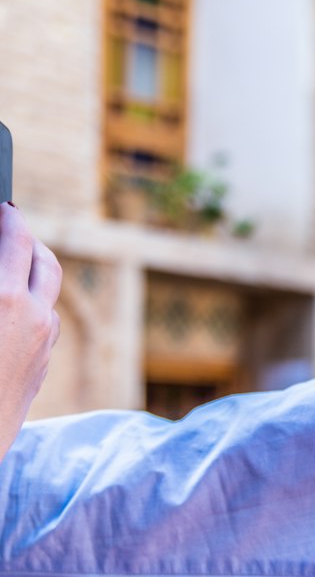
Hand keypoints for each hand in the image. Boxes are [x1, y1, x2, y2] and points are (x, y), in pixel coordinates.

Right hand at [0, 204, 61, 462]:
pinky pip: (43, 324)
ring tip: (8, 267)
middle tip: (9, 229)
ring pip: (47, 295)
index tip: (2, 207)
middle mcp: (35, 318)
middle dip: (28, 241)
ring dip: (31, 274)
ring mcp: (42, 345)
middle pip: (44, 261)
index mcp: (5, 299)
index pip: (17, 238)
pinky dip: (30, 306)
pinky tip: (8, 309)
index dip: (8, 217)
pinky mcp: (40, 368)